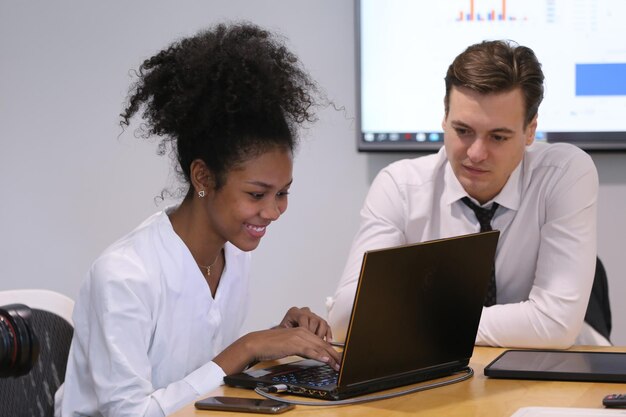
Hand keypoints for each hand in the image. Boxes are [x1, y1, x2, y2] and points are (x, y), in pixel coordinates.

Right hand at [214, 327, 341, 374]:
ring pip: (319, 347)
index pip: (321, 341)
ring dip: (330, 357)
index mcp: (303, 331)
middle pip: (323, 344)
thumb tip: (314, 355)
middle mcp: (303, 332)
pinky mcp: (293, 343)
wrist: (258, 343)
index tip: (339, 360)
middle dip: (335, 355)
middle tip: (343, 364)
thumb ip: (303, 348)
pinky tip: (325, 360)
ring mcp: (299, 337)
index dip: (332, 351)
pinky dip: (319, 355)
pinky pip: (309, 350)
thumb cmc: (272, 345)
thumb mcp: (291, 345)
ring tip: (338, 365)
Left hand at [276, 306, 332, 341]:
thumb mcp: (282, 332)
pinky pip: (326, 325)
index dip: (305, 329)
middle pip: (313, 320)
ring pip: (321, 322)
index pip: (303, 318)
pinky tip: (328, 340)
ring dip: (321, 334)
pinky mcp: (318, 321)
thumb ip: (288, 335)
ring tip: (318, 343)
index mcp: (294, 312)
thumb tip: (293, 340)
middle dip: (313, 333)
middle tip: (311, 342)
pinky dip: (328, 333)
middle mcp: (304, 312)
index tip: (305, 338)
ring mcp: (312, 315)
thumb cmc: (282, 333)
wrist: (284, 332)